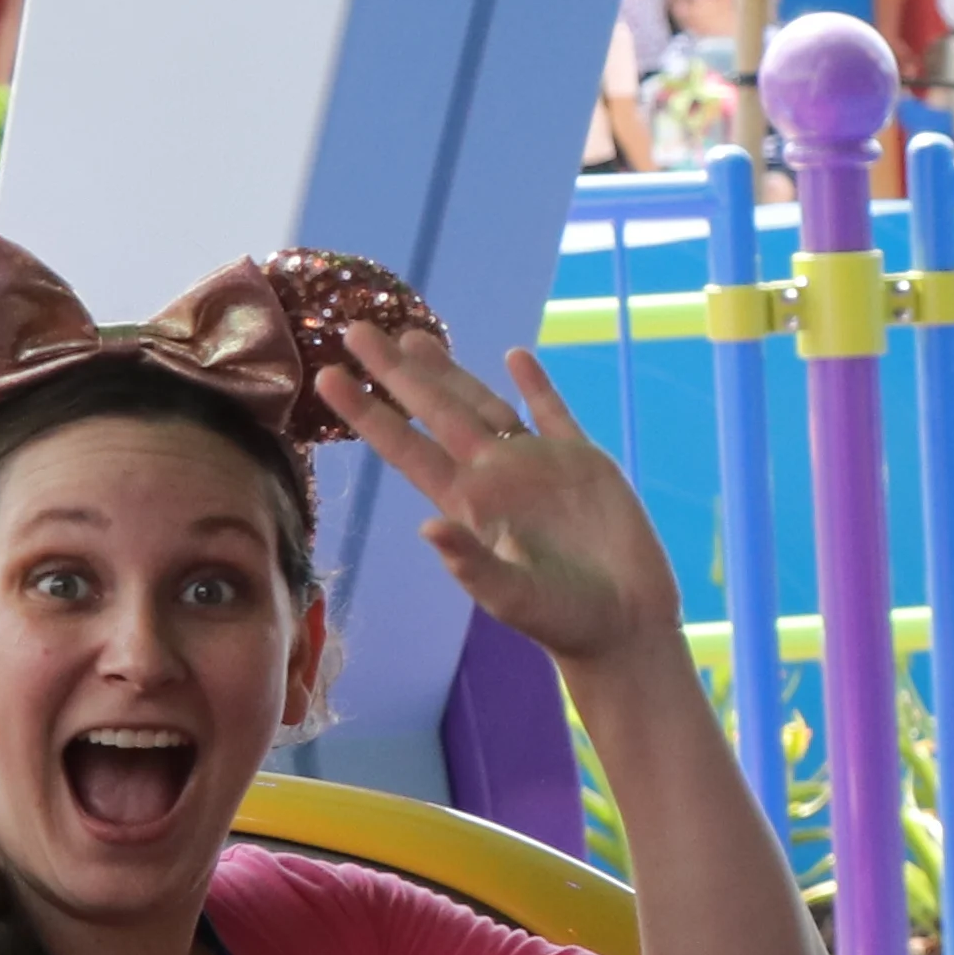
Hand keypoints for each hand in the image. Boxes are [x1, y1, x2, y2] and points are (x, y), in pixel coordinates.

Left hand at [322, 326, 680, 673]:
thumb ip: (473, 565)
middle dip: (397, 371)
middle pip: (436, 411)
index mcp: (468, 504)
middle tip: (356, 329)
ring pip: (484, 403)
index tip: (327, 376)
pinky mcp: (583, 462)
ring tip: (415, 334)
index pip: (405, 449)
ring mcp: (537, 465)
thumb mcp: (514, 599)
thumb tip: (428, 528)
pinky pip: (553, 412)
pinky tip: (515, 356)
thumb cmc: (565, 622)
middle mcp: (494, 476)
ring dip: (452, 370)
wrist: (626, 625)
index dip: (368, 412)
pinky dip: (536, 383)